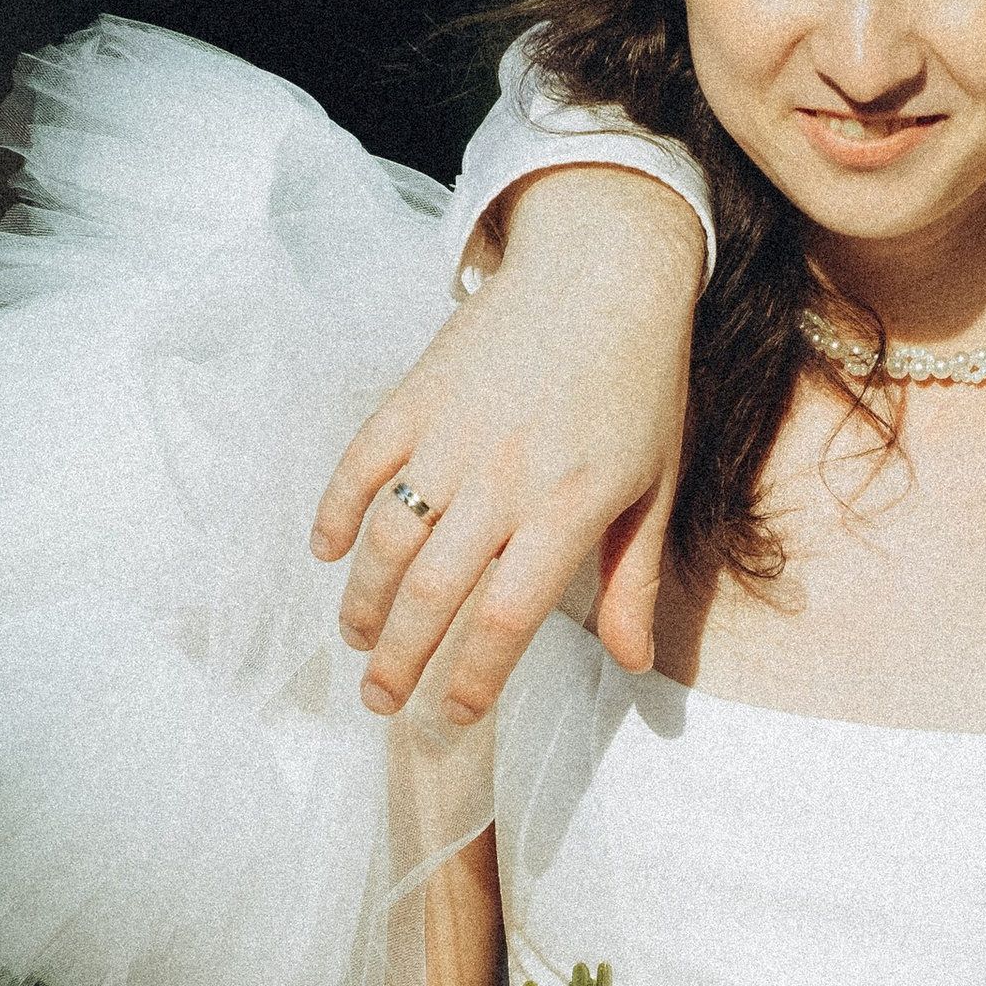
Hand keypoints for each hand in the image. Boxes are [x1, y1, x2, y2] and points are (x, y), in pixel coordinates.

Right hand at [310, 167, 704, 720]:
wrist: (602, 270)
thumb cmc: (640, 384)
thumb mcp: (657, 484)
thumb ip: (635, 579)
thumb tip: (634, 663)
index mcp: (569, 504)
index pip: (508, 615)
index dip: (474, 675)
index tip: (451, 715)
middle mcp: (503, 475)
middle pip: (432, 591)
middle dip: (399, 658)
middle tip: (379, 701)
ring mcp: (452, 432)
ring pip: (387, 536)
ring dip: (363, 599)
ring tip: (357, 640)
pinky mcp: (416, 394)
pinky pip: (360, 464)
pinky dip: (336, 512)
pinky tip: (328, 554)